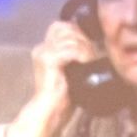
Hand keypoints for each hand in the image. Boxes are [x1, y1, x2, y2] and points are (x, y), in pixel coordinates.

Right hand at [13, 18, 98, 136]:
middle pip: (66, 28)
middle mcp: (42, 48)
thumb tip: (95, 44)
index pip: (62, 25)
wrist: (52, 111)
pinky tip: (86, 63)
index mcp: (45, 48)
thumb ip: (77, 54)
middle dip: (83, 38)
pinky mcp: (48, 61)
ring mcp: (43, 53)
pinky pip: (69, 49)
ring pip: (70, 37)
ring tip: (89, 61)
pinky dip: (81, 54)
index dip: (77, 31)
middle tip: (90, 55)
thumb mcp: (72, 69)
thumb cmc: (65, 95)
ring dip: (85, 48)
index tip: (88, 47)